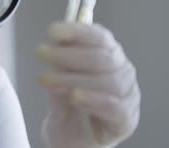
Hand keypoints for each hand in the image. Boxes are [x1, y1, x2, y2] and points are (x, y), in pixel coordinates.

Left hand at [37, 22, 140, 147]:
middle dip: (67, 54)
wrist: (73, 139)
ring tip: (47, 80)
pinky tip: (74, 97)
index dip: (77, 31)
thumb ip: (58, 64)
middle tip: (41, 53)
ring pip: (107, 80)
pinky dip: (92, 99)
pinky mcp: (126, 119)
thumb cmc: (69, 106)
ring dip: (72, 78)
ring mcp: (128, 95)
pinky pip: (113, 107)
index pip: (98, 37)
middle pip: (101, 57)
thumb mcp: (57, 80)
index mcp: (109, 55)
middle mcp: (122, 71)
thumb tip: (54, 44)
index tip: (53, 31)